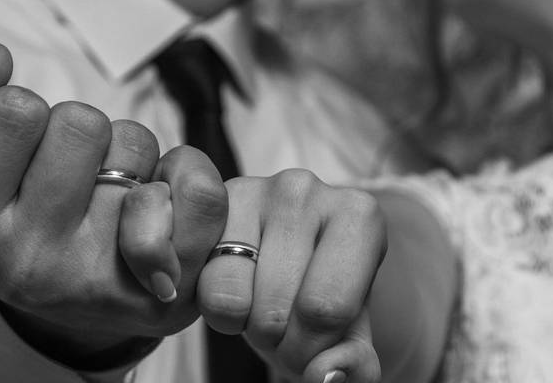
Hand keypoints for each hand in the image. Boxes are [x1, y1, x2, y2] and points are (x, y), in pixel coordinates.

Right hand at [0, 44, 228, 367]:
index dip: (27, 111)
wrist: (64, 299)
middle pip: (82, 122)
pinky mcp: (164, 290)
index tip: (21, 150)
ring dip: (129, 155)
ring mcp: (99, 281)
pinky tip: (158, 206)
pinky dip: (185, 174)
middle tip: (69, 176)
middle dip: (81, 131)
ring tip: (106, 197)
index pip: (14, 109)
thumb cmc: (7, 204)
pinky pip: (198, 190)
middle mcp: (27, 266)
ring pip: (137, 146)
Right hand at [200, 171, 386, 382]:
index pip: (326, 308)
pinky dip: (207, 306)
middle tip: (284, 322)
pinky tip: (230, 291)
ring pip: (230, 296)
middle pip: (277, 305)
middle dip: (277, 338)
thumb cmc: (321, 298)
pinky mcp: (204, 207)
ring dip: (240, 323)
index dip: (313, 346)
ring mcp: (251, 188)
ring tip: (258, 306)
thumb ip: (354, 364)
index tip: (317, 336)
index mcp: (359, 214)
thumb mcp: (348, 337)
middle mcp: (305, 189)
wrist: (285, 268)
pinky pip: (194, 282)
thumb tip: (325, 376)